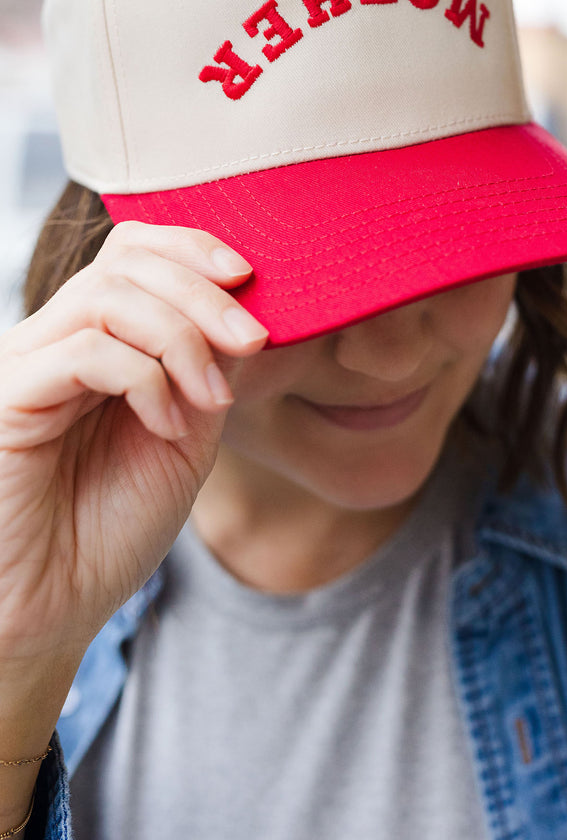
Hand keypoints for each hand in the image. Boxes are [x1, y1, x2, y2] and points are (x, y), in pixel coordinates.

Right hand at [0, 221, 267, 662]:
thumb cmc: (112, 528)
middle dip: (203, 291)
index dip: (192, 247)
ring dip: (182, 337)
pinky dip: (147, 381)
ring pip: (107, 294)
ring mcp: (26, 366)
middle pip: (125, 262)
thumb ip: (207, 369)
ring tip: (212, 399)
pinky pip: (86, 351)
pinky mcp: (8, 399)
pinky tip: (168, 429)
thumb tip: (244, 307)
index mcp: (93, 342)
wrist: (55, 609)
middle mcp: (53, 341)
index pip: (132, 252)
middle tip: (253, 338)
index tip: (251, 277)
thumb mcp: (186, 435)